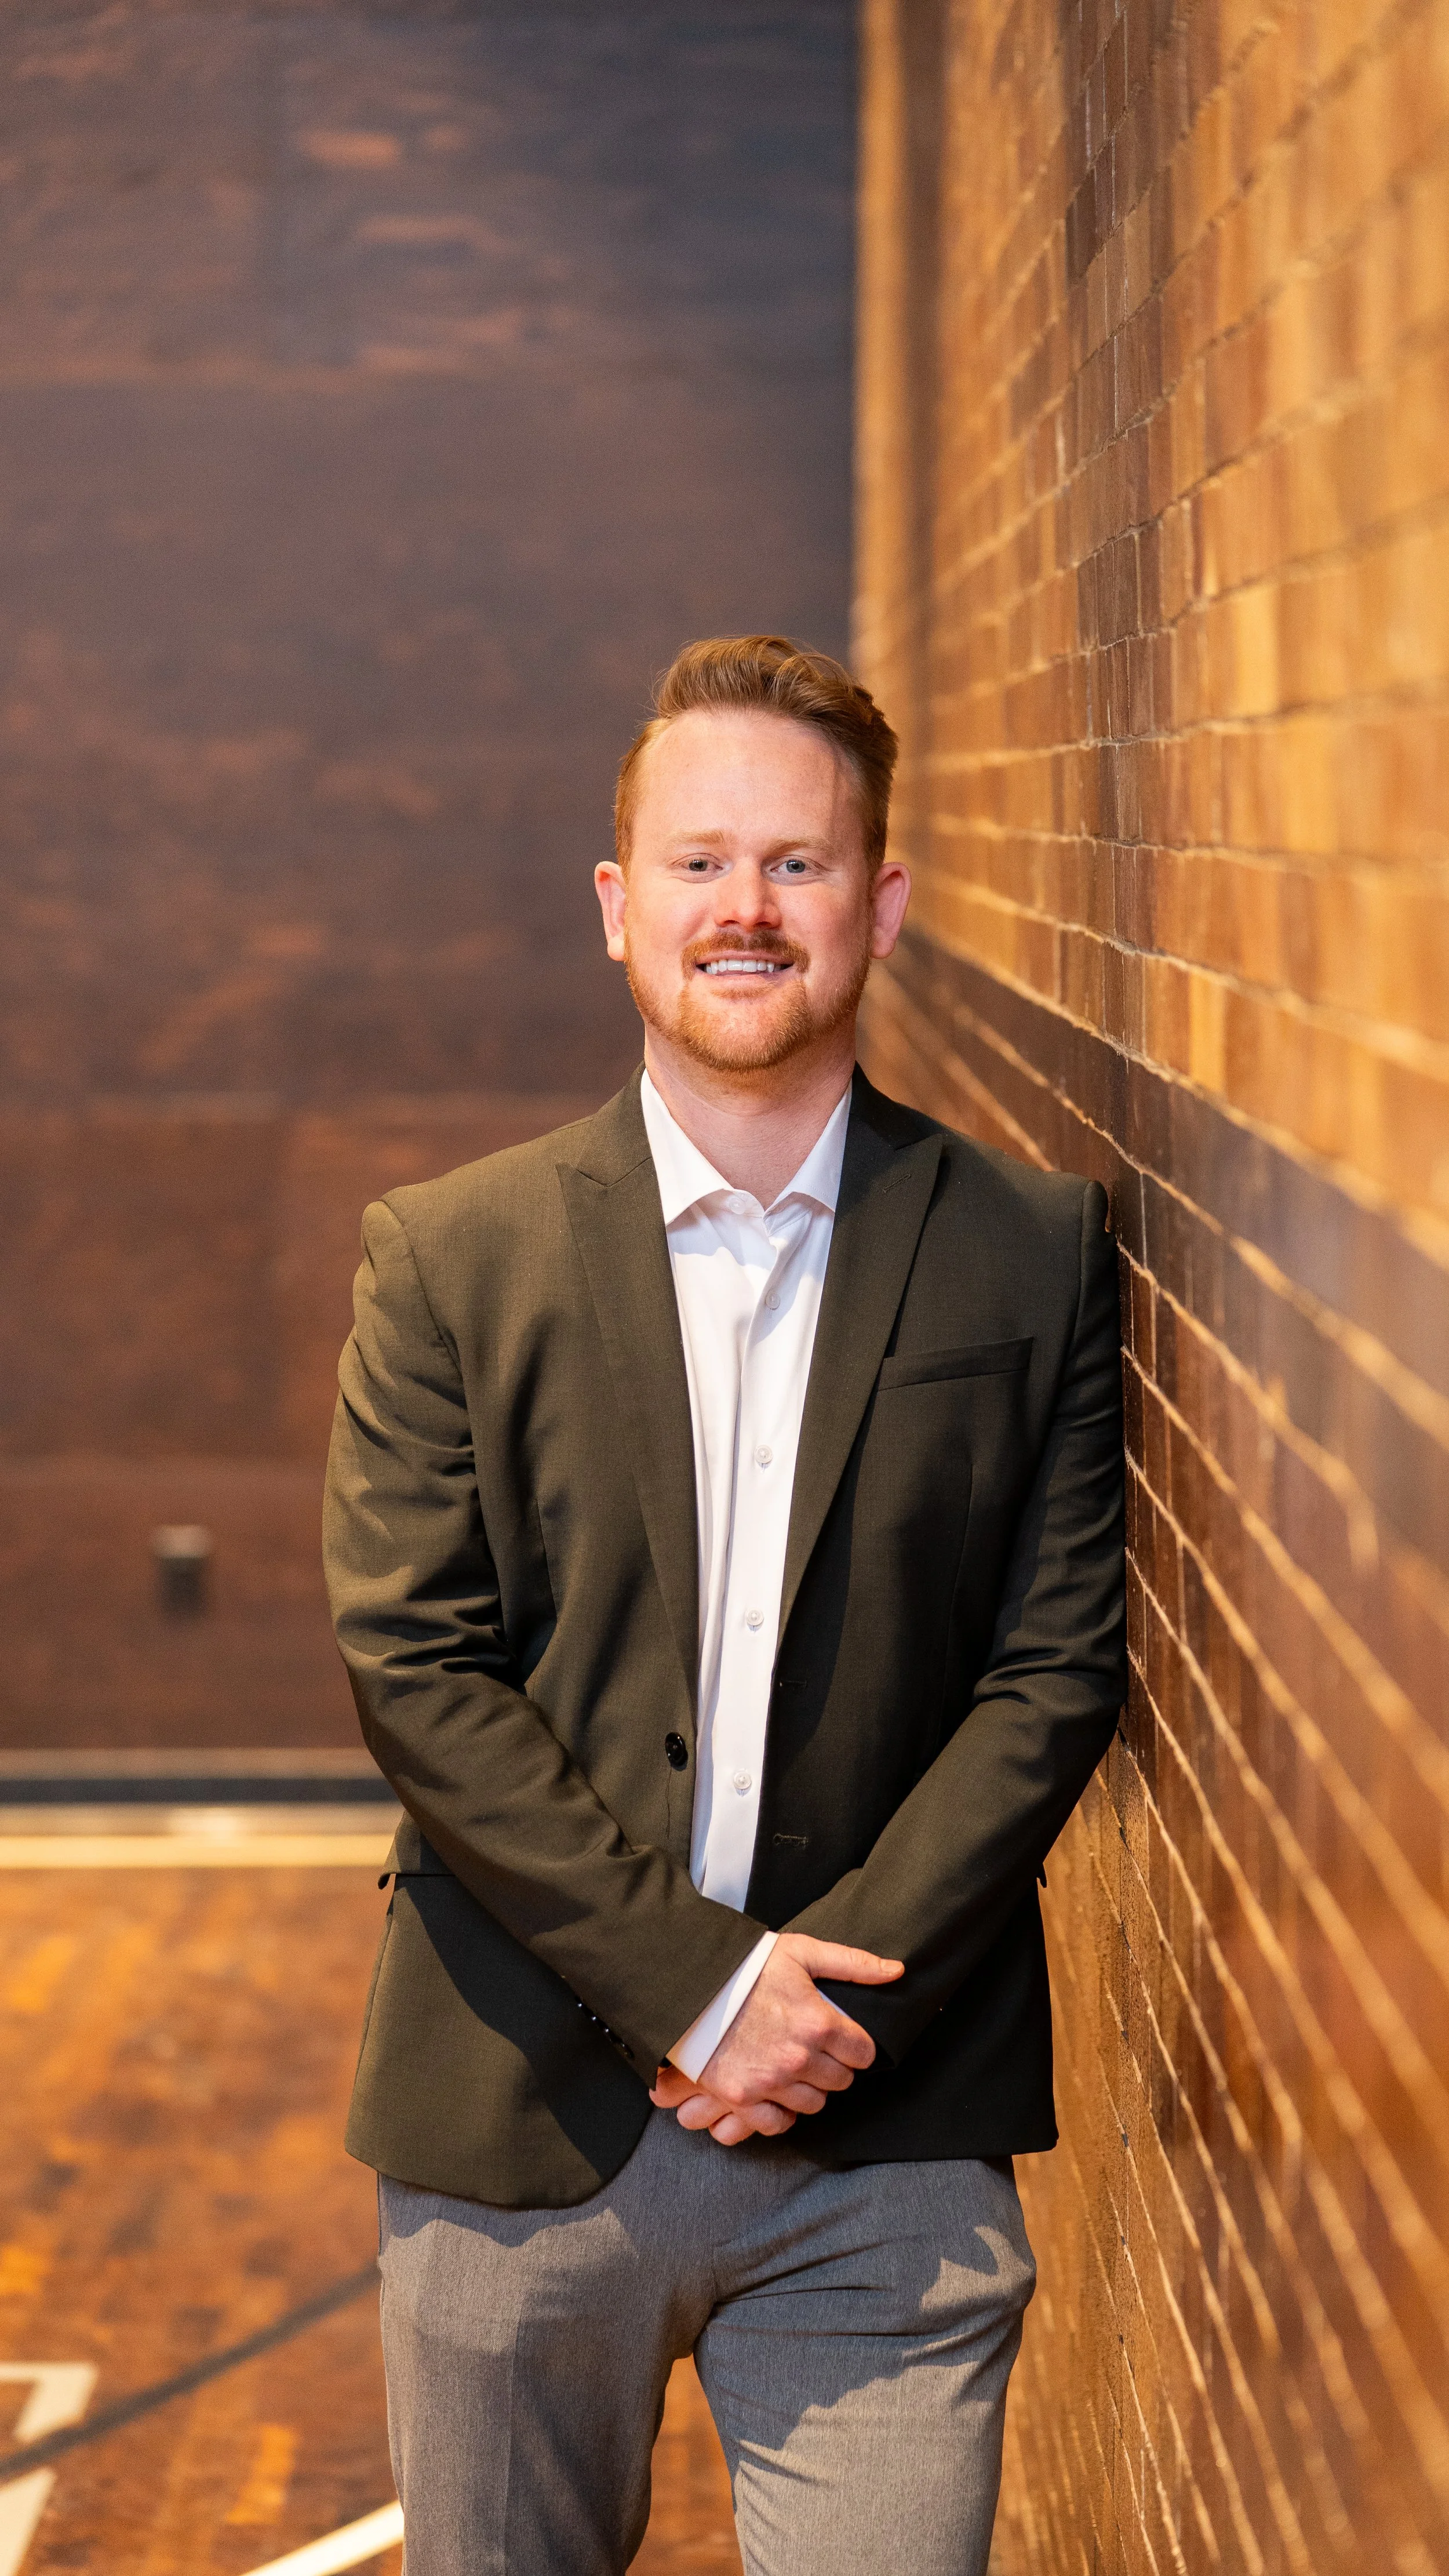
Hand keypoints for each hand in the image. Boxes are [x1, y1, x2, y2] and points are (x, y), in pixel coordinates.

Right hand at [649, 1934, 902, 2145]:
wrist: (689, 1985)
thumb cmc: (746, 1967)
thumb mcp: (801, 1952)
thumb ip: (852, 1964)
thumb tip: (896, 1971)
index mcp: (818, 2022)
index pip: (864, 2053)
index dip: (855, 2044)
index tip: (841, 2037)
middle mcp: (798, 2058)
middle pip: (841, 2081)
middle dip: (834, 2065)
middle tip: (815, 2048)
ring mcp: (770, 2082)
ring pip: (814, 2104)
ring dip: (809, 2088)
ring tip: (793, 2065)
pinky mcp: (741, 2098)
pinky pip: (778, 2124)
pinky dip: (781, 2112)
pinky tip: (776, 2090)